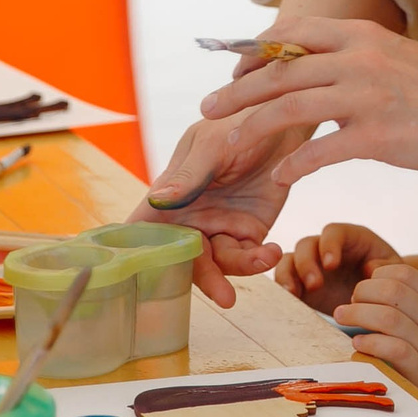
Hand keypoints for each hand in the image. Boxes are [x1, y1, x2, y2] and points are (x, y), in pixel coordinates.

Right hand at [129, 109, 306, 304]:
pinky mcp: (248, 232)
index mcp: (167, 198)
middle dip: (204, 279)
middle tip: (224, 295)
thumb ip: (188, 174)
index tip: (140, 284)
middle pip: (184, 260)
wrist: (281, 121)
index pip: (142, 233)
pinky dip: (260, 259)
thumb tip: (158, 198)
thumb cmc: (235, 124)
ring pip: (219, 264)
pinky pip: (248, 256)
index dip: (136, 259)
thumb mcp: (210, 145)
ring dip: (238, 270)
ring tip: (264, 257)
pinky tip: (272, 251)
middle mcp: (189, 219)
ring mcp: (218, 228)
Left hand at [197, 16, 417, 184]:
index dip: (255, 50)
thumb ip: (357, 55)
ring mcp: (367, 95)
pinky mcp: (378, 135)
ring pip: (289, 107)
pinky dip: (293, 166)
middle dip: (237, 89)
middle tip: (208, 107)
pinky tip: (277, 179)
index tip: (235, 68)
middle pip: (279, 69)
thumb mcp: (398, 56)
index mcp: (362, 34)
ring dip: (251, 127)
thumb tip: (319, 62)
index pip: (292, 32)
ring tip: (227, 144)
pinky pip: (320, 151)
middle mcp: (359, 57)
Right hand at [274, 223, 399, 314]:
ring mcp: (311, 265)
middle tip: (315, 284)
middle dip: (307, 263)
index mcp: (350, 237)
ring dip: (289, 275)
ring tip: (294, 294)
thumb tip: (370, 270)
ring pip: (289, 260)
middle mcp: (326, 247)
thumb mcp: (394, 271)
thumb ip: (386, 267)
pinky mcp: (301, 285)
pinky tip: (289, 302)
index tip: (331, 265)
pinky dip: (283, 288)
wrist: (379, 300)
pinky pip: (284, 280)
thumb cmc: (389, 279)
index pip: (333, 232)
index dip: (329, 245)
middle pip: (307, 244)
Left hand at [339, 263, 417, 416]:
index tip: (364, 289)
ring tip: (342, 318)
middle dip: (361, 292)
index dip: (376, 276)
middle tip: (348, 304)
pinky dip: (369, 343)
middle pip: (391, 290)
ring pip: (387, 316)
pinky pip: (392, 349)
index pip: (404, 273)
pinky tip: (358, 344)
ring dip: (357, 314)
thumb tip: (383, 291)